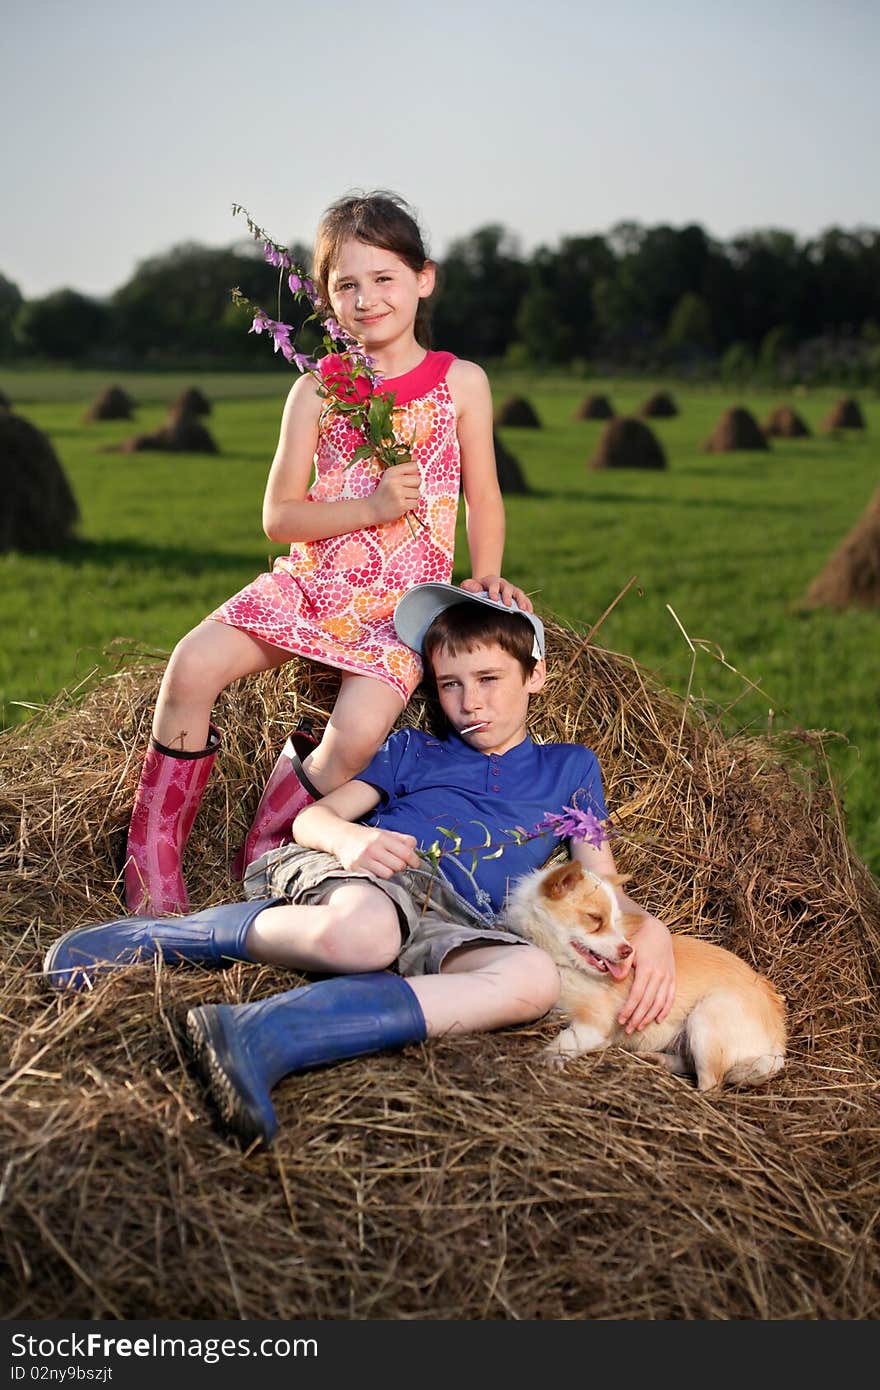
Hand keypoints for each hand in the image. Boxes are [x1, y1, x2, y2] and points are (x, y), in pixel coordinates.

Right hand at [333, 823, 420, 878]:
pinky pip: (375, 879)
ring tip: (385, 866)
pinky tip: (376, 870)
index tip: (415, 863)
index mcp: (381, 837)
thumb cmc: (366, 837)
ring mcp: (362, 860)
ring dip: (390, 872)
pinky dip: (378, 876)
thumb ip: (402, 839)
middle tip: (397, 863)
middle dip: (401, 866)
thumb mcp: (385, 833)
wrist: (341, 837)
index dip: (414, 860)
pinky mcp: (355, 870)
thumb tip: (414, 848)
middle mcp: (372, 848)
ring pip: (388, 874)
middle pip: (398, 865)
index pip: (406, 853)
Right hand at [368, 463, 421, 524]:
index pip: (414, 466)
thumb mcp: (389, 476)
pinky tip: (402, 505)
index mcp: (392, 471)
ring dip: (412, 497)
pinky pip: (415, 503)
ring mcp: (398, 493)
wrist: (372, 509)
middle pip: (418, 480)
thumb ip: (403, 467)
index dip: (413, 473)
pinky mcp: (402, 505)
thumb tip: (415, 456)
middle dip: (414, 486)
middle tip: (404, 491)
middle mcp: (394, 481)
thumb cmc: (383, 492)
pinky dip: (410, 506)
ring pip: (418, 493)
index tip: (406, 479)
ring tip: (402, 498)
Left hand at [459, 575, 533, 610]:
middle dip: (508, 596)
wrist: (487, 585)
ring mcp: (512, 590)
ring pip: (518, 594)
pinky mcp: (518, 596)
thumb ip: (468, 586)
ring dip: (522, 601)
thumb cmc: (477, 589)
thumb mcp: (471, 585)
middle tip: (508, 605)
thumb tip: (467, 587)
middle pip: (507, 588)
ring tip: (523, 610)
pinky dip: (528, 605)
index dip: (494, 591)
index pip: (493, 585)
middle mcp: (504, 584)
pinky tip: (530, 613)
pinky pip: (525, 599)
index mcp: (491, 581)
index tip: (494, 599)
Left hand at [616, 913, 675, 1033]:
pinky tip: (658, 1020)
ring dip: (649, 1017)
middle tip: (628, 1029)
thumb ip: (623, 963)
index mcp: (647, 968)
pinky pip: (670, 997)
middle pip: (648, 1002)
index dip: (629, 1009)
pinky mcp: (672, 977)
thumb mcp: (629, 947)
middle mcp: (659, 974)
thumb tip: (617, 978)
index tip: (621, 1020)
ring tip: (639, 1027)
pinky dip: (665, 1010)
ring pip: (659, 1002)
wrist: (658, 930)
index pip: (637, 995)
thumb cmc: (639, 939)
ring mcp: (668, 976)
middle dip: (637, 1017)